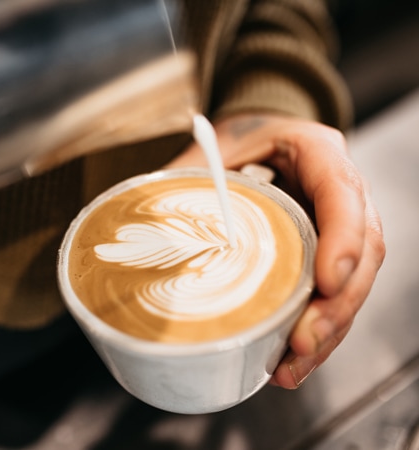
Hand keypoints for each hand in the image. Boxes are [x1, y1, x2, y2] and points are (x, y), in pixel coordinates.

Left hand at [166, 113, 385, 388]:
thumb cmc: (235, 141)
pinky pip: (332, 293)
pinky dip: (315, 328)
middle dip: (336, 303)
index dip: (343, 239)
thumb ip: (188, 173)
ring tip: (294, 365)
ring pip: (353, 280)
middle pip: (362, 249)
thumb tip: (144, 217)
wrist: (253, 139)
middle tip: (303, 341)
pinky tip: (292, 359)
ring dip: (328, 328)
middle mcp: (338, 191)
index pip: (341, 190)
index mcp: (315, 151)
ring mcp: (337, 225)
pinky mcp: (325, 253)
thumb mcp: (212, 148)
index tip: (327, 283)